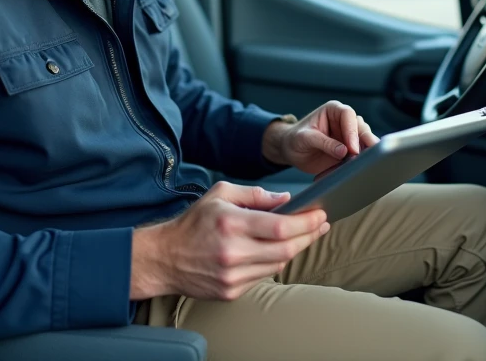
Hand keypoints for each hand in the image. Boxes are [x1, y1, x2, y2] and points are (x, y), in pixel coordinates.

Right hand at [130, 182, 328, 300]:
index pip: (281, 226)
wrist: (164, 258)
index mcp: (231, 223)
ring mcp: (232, 275)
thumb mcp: (219, 194)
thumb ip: (254, 194)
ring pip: (278, 264)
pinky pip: (263, 276)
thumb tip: (285, 199)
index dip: (306, 222)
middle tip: (321, 225)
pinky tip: (278, 251)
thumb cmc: (193, 223)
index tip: (321, 215)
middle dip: (309, 236)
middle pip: (286, 249)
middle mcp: (233, 252)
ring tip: (304, 236)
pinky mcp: (231, 291)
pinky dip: (274, 262)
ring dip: (295, 250)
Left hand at [263, 100, 378, 174]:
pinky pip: (359, 156)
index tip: (352, 148)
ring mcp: (348, 137)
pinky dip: (359, 163)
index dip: (352, 131)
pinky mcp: (350, 151)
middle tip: (368, 156)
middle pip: (362, 128)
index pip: (348, 115)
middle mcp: (344, 122)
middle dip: (366, 142)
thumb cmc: (295, 138)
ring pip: (365, 142)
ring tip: (364, 164)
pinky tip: (358, 170)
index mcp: (333, 111)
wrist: (291, 151)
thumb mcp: (305, 138)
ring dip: (365, 153)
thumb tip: (343, 151)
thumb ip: (324, 143)